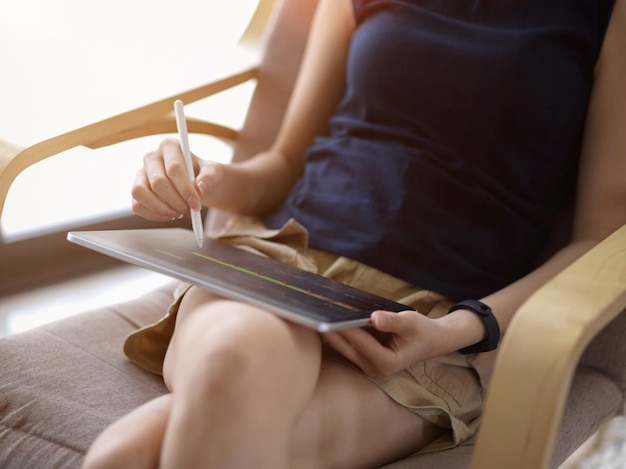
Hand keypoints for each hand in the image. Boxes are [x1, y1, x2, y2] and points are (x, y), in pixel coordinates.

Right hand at [132, 138, 222, 221]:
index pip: (174, 167)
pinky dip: (152, 215)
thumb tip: (200, 189)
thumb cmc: (203, 174)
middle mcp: (151, 157)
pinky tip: (169, 216)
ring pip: (140, 192)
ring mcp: (141, 173)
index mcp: (170, 146)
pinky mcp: (137, 190)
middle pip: (158, 181)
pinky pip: (136, 205)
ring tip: (178, 214)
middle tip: (190, 211)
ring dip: (160, 208)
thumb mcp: (213, 172)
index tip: (196, 204)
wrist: (196, 183)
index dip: (185, 188)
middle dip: (175, 201)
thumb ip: (209, 177)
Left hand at [323, 310, 453, 376]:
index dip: (346, 329)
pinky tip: (326, 319)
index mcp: (387, 363)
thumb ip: (393, 321)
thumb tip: (374, 317)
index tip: (330, 316)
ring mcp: (367, 365)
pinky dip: (337, 334)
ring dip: (330, 333)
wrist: (430, 341)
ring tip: (314, 315)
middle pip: (346, 348)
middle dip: (330, 332)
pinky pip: (346, 346)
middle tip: (312, 315)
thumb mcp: (411, 322)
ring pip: (342, 348)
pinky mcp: (362, 359)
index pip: (361, 343)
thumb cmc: (421, 331)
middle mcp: (374, 368)